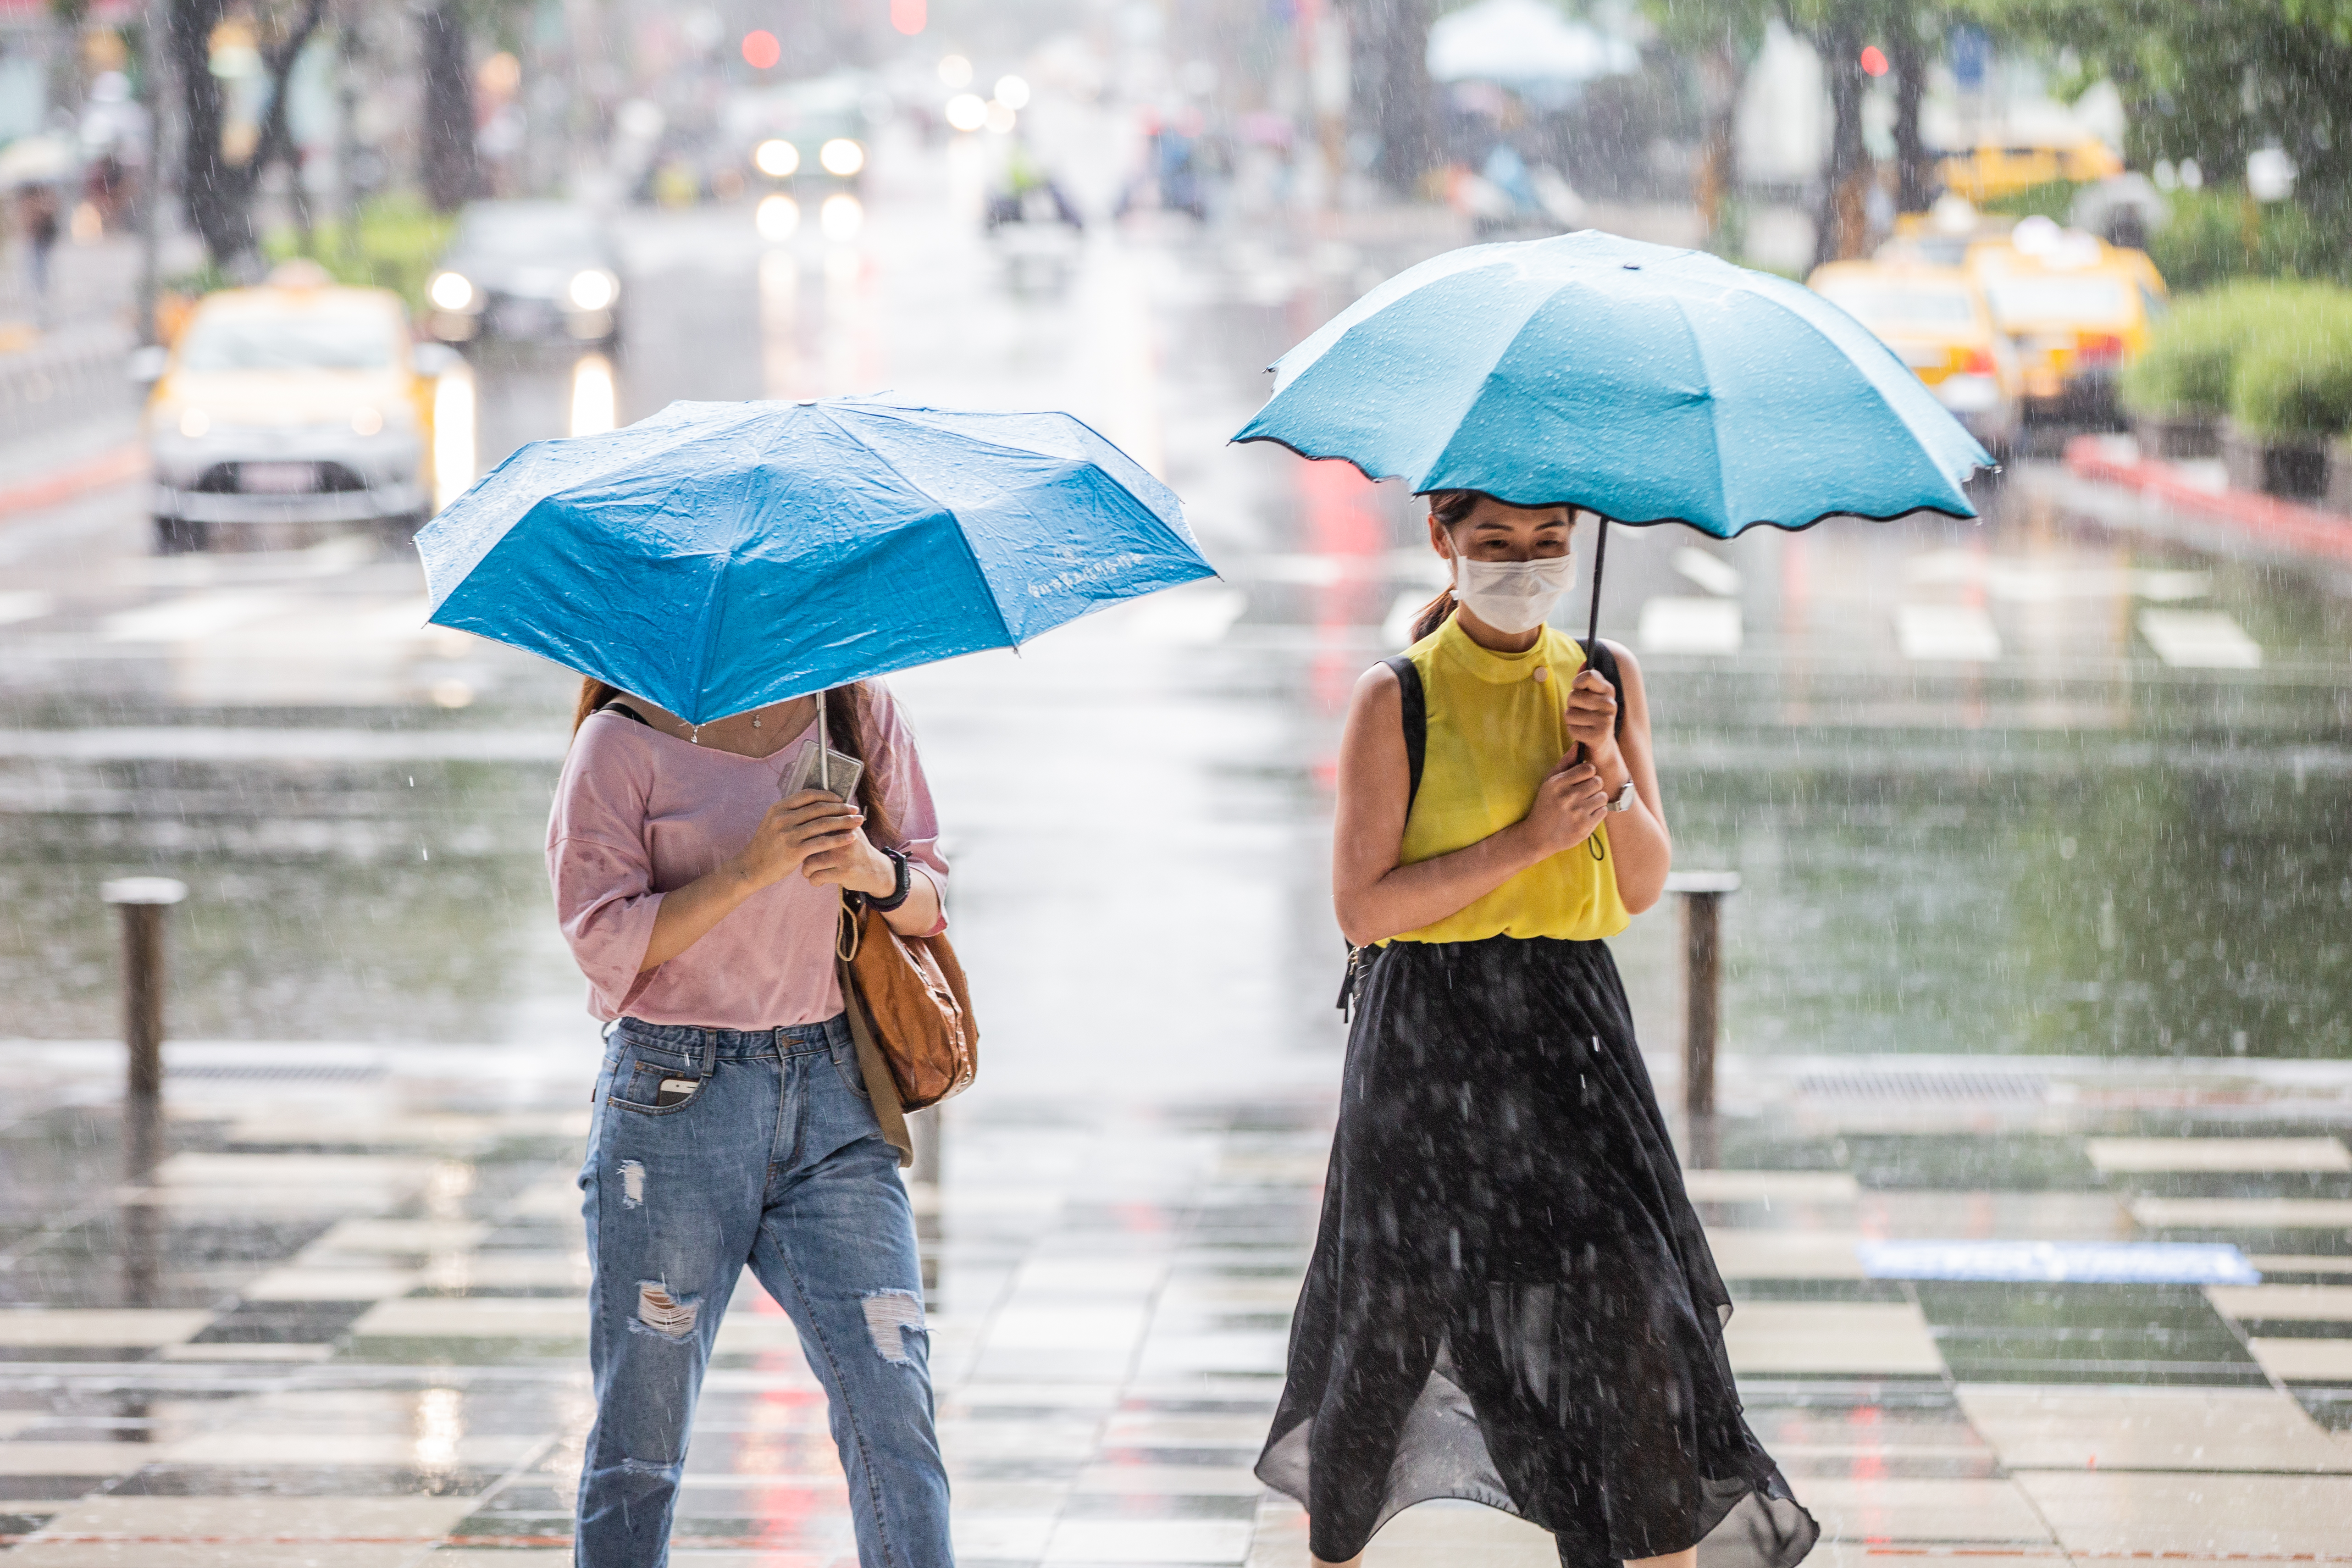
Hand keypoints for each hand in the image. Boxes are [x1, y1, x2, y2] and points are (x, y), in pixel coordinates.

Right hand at [730, 789, 866, 890]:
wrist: (750, 868)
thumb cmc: (766, 846)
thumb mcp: (772, 822)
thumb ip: (790, 812)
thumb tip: (815, 803)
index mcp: (778, 808)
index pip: (808, 795)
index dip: (828, 795)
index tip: (841, 799)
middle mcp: (783, 819)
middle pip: (819, 809)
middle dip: (841, 808)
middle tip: (856, 809)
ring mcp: (788, 835)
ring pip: (823, 824)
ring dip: (845, 821)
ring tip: (859, 821)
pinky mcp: (794, 852)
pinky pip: (822, 843)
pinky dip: (839, 839)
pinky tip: (851, 838)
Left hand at [802, 822, 894, 893]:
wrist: (877, 870)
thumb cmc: (857, 849)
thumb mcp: (851, 831)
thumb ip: (835, 821)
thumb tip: (809, 811)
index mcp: (844, 826)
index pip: (816, 825)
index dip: (804, 834)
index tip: (802, 841)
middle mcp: (844, 839)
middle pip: (809, 843)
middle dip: (801, 852)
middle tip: (800, 857)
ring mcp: (844, 856)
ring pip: (810, 862)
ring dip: (806, 870)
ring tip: (808, 871)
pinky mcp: (844, 873)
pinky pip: (817, 877)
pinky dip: (814, 880)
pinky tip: (817, 880)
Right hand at [1521, 755, 1610, 856]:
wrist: (1538, 836)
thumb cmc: (1545, 805)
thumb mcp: (1549, 782)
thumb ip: (1565, 763)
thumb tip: (1578, 744)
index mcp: (1558, 783)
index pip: (1589, 768)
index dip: (1588, 773)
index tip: (1582, 779)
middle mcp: (1567, 797)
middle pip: (1598, 781)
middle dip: (1593, 786)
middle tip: (1584, 793)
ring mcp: (1577, 813)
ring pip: (1602, 797)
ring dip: (1596, 800)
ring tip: (1584, 804)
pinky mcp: (1585, 827)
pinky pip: (1604, 811)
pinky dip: (1597, 813)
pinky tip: (1585, 815)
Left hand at [1563, 667, 1620, 772]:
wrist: (1603, 746)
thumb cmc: (1592, 717)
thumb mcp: (1591, 697)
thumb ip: (1587, 680)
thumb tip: (1584, 662)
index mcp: (1608, 690)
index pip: (1589, 675)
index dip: (1577, 683)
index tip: (1578, 689)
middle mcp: (1610, 704)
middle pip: (1574, 696)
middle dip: (1571, 705)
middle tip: (1580, 712)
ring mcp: (1606, 720)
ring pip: (1570, 713)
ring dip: (1571, 720)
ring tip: (1581, 723)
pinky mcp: (1599, 736)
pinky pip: (1572, 729)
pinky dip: (1573, 732)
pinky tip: (1582, 734)